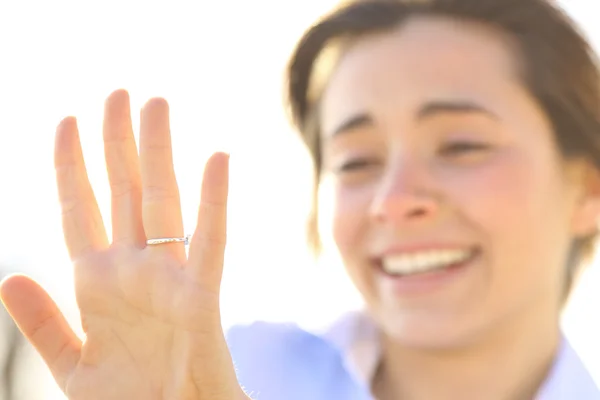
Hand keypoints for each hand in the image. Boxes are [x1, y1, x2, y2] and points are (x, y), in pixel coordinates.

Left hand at [0, 90, 246, 399]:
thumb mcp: (71, 366)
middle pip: (123, 191)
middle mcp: (132, 270)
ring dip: (158, 153)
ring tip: (154, 105)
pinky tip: (217, 159)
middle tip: (118, 93)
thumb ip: (42, 322)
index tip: (65, 121)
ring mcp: (167, 278)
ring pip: (162, 202)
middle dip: (116, 142)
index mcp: (96, 284)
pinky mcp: (201, 296)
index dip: (70, 166)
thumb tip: (10, 274)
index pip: (80, 210)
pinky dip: (214, 201)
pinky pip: (210, 240)